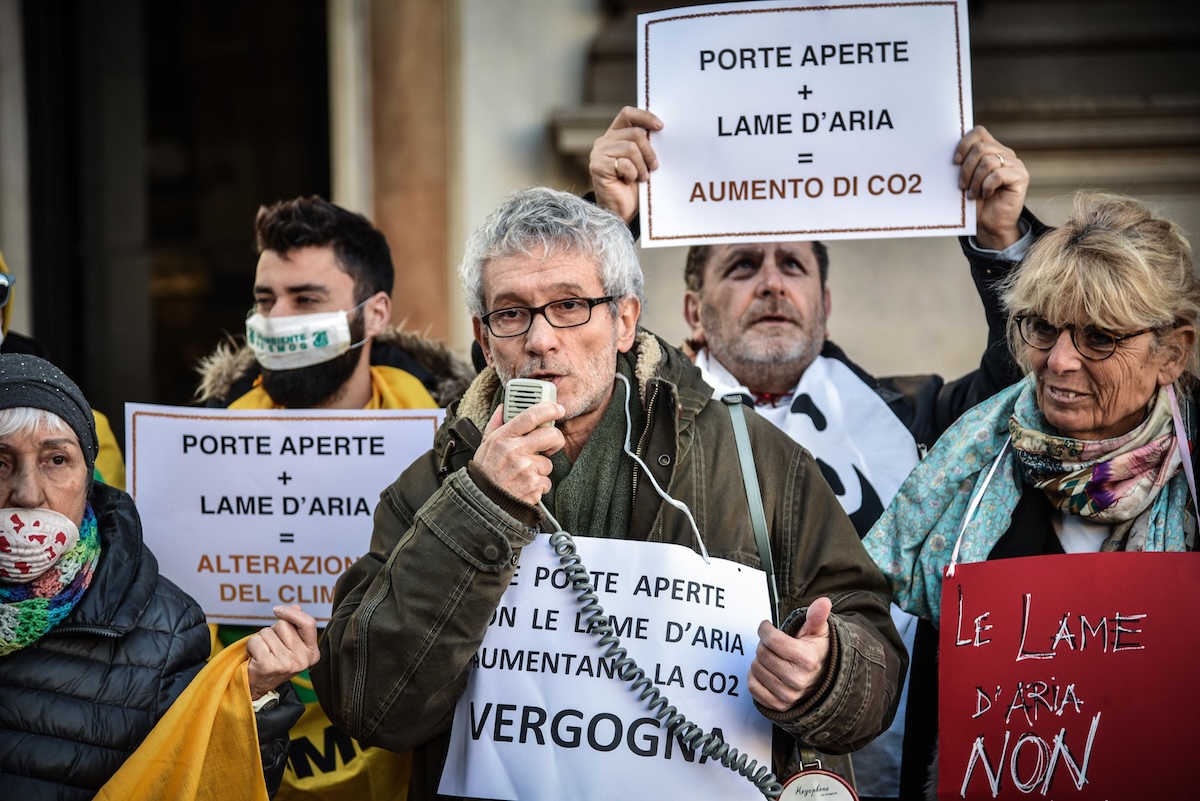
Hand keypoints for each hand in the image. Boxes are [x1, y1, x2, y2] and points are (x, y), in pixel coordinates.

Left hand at [246, 604, 319, 700]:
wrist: (258, 688)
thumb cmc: (274, 661)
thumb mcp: (290, 644)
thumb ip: (295, 626)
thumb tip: (296, 607)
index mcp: (312, 653)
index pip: (308, 623)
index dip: (292, 613)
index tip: (277, 610)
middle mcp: (302, 660)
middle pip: (284, 625)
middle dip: (273, 630)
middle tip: (271, 647)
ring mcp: (286, 664)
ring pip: (267, 633)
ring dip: (261, 639)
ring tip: (263, 653)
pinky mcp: (268, 666)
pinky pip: (256, 641)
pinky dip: (251, 646)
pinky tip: (255, 658)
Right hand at [472, 401, 565, 505]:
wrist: (483, 503)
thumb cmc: (484, 473)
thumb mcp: (485, 445)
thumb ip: (496, 424)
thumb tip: (503, 407)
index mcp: (502, 438)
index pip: (530, 416)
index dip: (549, 409)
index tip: (558, 409)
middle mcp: (514, 451)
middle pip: (550, 435)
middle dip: (556, 440)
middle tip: (551, 445)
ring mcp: (525, 469)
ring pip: (548, 462)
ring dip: (540, 470)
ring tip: (523, 475)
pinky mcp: (533, 486)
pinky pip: (546, 481)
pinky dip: (538, 486)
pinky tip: (524, 487)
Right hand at [588, 106, 663, 222]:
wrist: (621, 210)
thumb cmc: (633, 186)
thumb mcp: (641, 160)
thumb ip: (644, 144)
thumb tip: (660, 130)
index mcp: (614, 135)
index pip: (627, 114)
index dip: (645, 116)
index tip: (660, 127)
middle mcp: (604, 141)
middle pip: (634, 133)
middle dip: (649, 151)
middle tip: (654, 166)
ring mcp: (598, 153)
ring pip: (631, 148)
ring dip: (641, 166)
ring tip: (642, 177)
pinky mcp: (598, 166)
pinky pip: (624, 163)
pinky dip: (632, 174)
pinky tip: (628, 181)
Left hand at [748, 597, 832, 711]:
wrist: (821, 681)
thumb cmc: (815, 652)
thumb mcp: (818, 632)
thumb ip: (817, 616)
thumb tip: (823, 601)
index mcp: (808, 660)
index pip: (772, 640)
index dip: (765, 629)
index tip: (767, 627)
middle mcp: (798, 680)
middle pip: (762, 653)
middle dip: (764, 644)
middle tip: (772, 644)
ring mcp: (788, 695)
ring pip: (755, 669)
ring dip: (759, 660)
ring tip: (772, 658)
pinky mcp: (778, 705)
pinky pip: (752, 687)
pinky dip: (754, 677)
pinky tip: (765, 671)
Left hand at [954, 125, 1028, 249]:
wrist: (990, 224)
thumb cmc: (976, 202)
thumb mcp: (966, 180)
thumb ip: (963, 164)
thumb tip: (945, 152)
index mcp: (991, 149)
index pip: (978, 132)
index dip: (964, 143)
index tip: (954, 161)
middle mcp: (1005, 153)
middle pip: (980, 148)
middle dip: (966, 168)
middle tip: (961, 186)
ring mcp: (1015, 164)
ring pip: (988, 161)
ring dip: (975, 180)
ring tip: (971, 194)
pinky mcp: (1021, 176)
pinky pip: (998, 174)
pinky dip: (986, 186)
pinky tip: (985, 194)